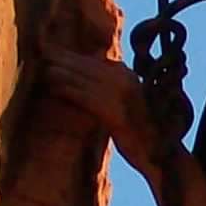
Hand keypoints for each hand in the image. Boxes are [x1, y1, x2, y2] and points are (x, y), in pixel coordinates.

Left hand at [42, 43, 166, 174]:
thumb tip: (92, 78)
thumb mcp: (132, 102)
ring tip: (44, 68)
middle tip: (42, 51)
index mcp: (130, 77)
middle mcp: (127, 81)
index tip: (54, 50)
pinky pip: (87, 98)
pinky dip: (70, 91)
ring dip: (63, 73)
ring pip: (85, 79)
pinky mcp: (116, 113)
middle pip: (88, 65)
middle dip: (64, 58)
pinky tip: (55, 87)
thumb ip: (114, 87)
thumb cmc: (145, 133)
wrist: (163, 155)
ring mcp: (122, 96)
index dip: (73, 56)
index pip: (96, 61)